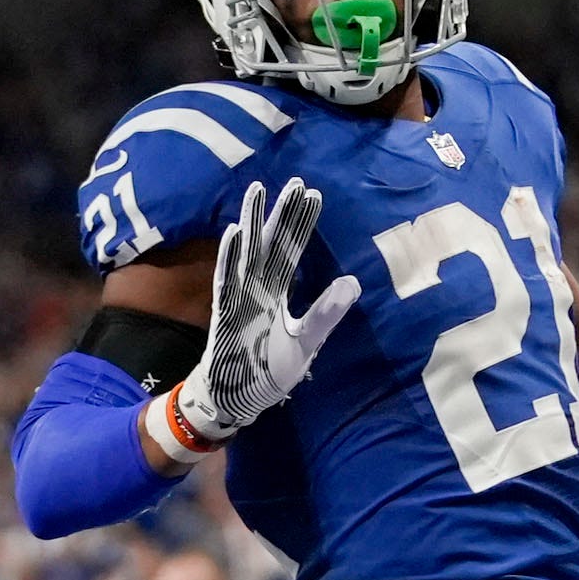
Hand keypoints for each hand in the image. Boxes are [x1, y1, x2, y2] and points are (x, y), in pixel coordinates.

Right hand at [174, 178, 360, 447]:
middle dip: (281, 213)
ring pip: (247, 252)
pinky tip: (235, 233)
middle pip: (271, 243)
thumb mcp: (307, 341)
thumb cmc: (269, 370)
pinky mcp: (225, 313)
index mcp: (276, 293)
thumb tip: (353, 281)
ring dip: (252, 222)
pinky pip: (227, 280)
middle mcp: (258, 289)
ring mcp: (240, 298)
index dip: (302, 224)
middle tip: (293, 182)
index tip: (313, 195)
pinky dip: (230, 257)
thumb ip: (326, 312)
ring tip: (257, 191)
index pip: (293, 250)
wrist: (237, 398)